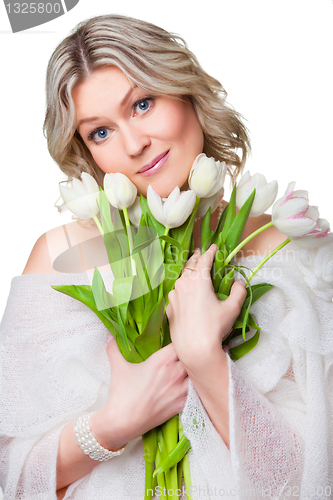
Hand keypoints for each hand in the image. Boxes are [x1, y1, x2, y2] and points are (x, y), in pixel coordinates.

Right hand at [93, 339, 188, 449]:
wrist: (123, 421)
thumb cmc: (122, 393)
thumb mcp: (118, 367)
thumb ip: (114, 348)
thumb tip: (110, 336)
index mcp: (162, 360)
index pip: (182, 343)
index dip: (183, 341)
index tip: (180, 342)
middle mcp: (175, 373)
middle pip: (194, 357)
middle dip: (191, 354)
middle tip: (186, 355)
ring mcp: (181, 389)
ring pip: (197, 374)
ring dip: (194, 371)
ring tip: (190, 369)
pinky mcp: (182, 404)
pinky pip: (196, 391)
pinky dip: (194, 386)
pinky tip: (189, 385)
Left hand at [166, 245, 246, 371]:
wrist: (195, 349)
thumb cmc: (215, 328)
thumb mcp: (232, 309)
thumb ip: (238, 292)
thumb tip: (239, 282)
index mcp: (198, 280)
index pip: (204, 260)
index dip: (210, 252)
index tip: (213, 247)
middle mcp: (183, 284)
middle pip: (189, 266)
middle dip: (195, 258)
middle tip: (200, 253)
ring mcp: (173, 296)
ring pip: (181, 279)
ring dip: (188, 274)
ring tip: (193, 273)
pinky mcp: (169, 307)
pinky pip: (176, 293)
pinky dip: (182, 289)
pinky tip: (186, 294)